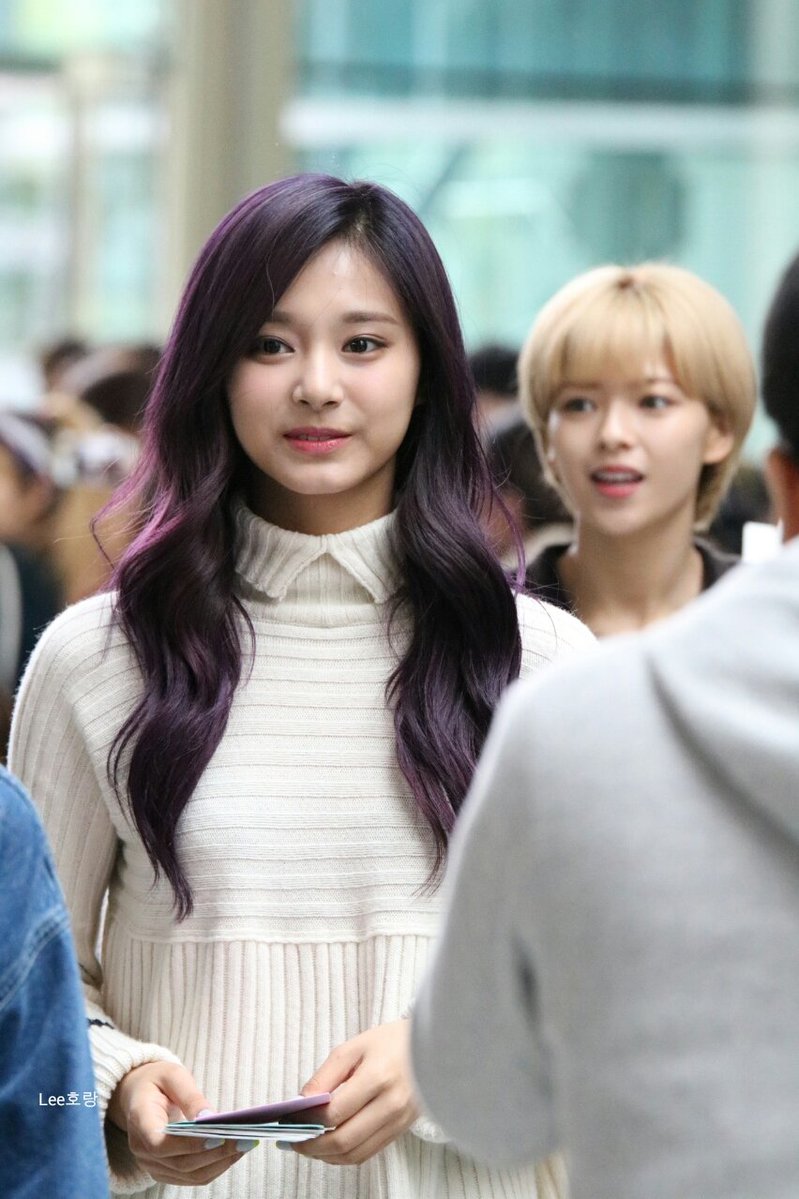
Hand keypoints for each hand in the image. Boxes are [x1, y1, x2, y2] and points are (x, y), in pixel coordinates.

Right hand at [107, 1061, 252, 1185]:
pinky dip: (214, 1167)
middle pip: (180, 1162)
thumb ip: (191, 1097)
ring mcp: (151, 1164)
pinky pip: (190, 1176)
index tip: (218, 1136)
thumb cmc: (157, 1081)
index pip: (161, 1144)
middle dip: (215, 1154)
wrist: (138, 1094)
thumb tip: (210, 1118)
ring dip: (219, 1163)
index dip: (190, 1144)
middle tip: (244, 1140)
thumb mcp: (173, 1076)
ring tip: (244, 1146)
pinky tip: (232, 1152)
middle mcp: (141, 1149)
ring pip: (188, 1174)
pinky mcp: (163, 1170)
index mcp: (140, 1120)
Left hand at [292, 1019, 419, 1165]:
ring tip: (308, 1147)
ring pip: (355, 1153)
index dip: (307, 1121)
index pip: (335, 1112)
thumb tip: (302, 1103)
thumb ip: (326, 1075)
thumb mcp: (354, 1046)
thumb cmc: (391, 1042)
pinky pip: (369, 1153)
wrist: (434, 1046)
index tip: (288, 1120)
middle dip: (312, 1146)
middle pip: (343, 1139)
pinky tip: (330, 1148)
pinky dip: (345, 1156)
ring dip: (327, 1156)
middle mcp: (391, 1104)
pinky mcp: (402, 1130)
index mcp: (378, 1077)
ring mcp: (399, 1121)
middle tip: (293, 1142)